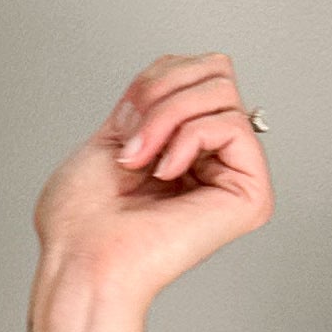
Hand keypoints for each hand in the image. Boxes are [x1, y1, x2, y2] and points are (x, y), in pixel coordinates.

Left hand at [29, 51, 270, 319]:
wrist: (81, 261)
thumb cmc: (82, 220)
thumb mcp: (115, 130)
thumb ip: (156, 94)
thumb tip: (187, 69)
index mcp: (184, 146)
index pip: (199, 70)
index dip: (157, 78)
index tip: (124, 120)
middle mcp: (213, 160)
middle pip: (218, 72)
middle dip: (162, 93)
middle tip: (132, 141)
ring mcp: (234, 177)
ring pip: (223, 92)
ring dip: (166, 118)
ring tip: (141, 161)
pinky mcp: (250, 195)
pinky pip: (233, 125)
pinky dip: (188, 137)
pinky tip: (164, 174)